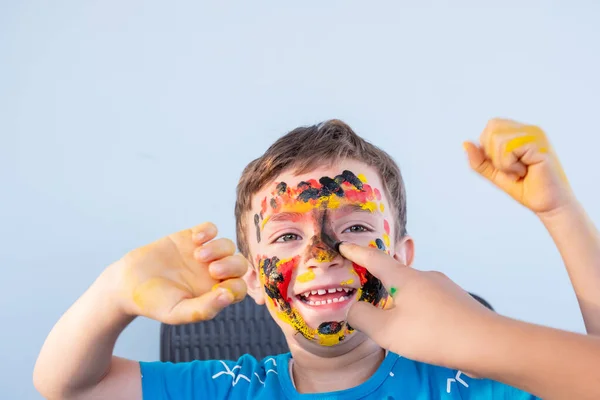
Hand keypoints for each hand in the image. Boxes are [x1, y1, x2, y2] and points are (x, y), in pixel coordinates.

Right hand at [111, 222, 247, 324]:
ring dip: (218, 248)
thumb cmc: (154, 302)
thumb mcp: (177, 312)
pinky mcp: (190, 238)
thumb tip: (228, 296)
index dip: (236, 287)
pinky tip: (194, 240)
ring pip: (228, 245)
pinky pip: (211, 228)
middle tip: (212, 270)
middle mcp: (214, 274)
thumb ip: (204, 309)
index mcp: (215, 293)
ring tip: (198, 255)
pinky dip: (208, 231)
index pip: (239, 288)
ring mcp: (204, 254)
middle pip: (239, 265)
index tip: (220, 289)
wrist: (128, 283)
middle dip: (231, 265)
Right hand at [340, 242, 494, 369]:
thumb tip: (352, 307)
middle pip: (394, 273)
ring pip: (412, 289)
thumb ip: (362, 317)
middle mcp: (424, 276)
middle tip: (363, 288)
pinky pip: (428, 301)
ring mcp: (443, 288)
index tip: (342, 245)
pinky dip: (415, 309)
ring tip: (391, 319)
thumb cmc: (433, 334)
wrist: (488, 344)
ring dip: (398, 298)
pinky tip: (418, 329)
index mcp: (403, 277)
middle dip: (377, 278)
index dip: (356, 252)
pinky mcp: (457, 303)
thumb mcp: (387, 330)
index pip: (374, 258)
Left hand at [464, 118, 574, 214]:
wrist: (547, 205)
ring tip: (520, 171)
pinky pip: (508, 149)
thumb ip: (479, 160)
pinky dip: (510, 166)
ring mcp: (536, 135)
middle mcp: (529, 129)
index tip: (506, 164)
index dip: (489, 148)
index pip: (491, 126)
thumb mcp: (495, 173)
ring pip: (498, 139)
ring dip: (503, 162)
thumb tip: (465, 143)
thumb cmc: (525, 187)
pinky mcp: (539, 146)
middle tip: (512, 168)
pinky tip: (526, 171)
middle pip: (492, 128)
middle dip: (494, 154)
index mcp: (520, 132)